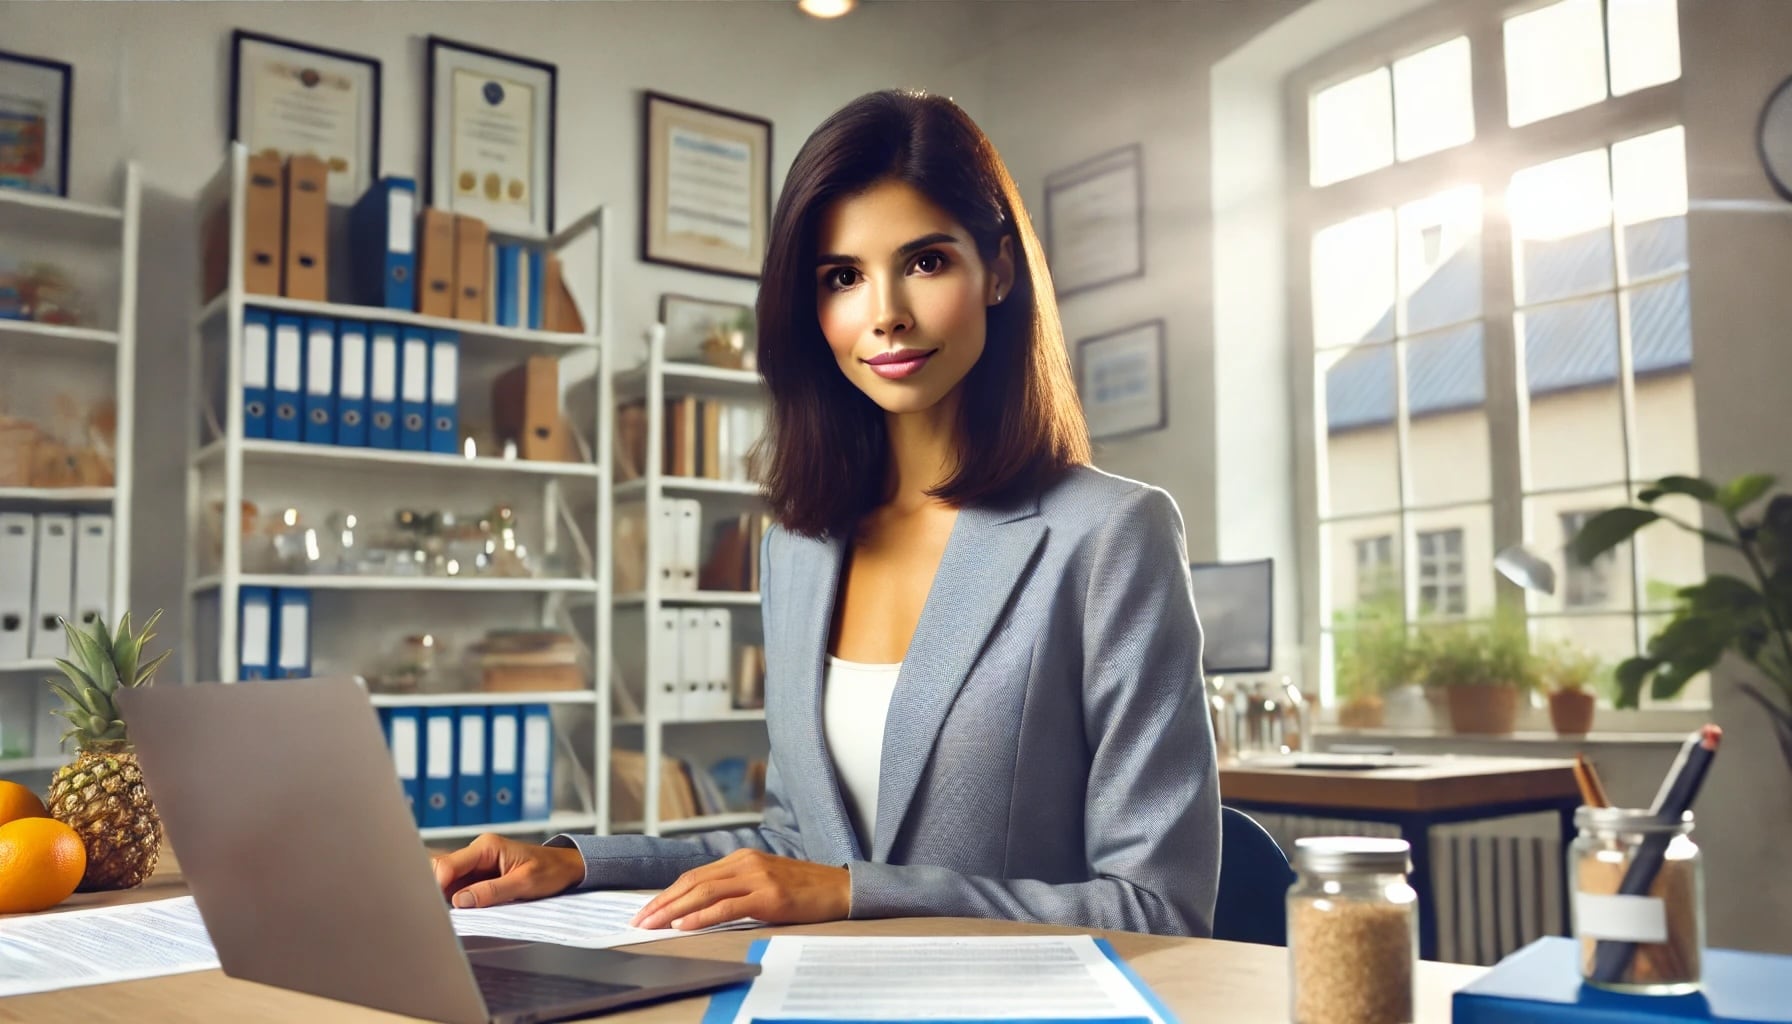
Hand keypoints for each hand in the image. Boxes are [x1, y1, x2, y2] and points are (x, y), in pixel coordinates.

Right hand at [432, 834, 586, 908]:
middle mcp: (477, 853)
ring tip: (450, 915)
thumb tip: (460, 901)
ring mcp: (476, 866)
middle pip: (442, 871)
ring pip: (447, 881)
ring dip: (445, 898)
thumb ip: (491, 891)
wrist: (565, 868)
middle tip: (439, 913)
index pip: (448, 864)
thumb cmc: (550, 870)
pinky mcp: (478, 878)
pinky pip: (459, 888)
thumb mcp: (524, 883)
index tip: (438, 907)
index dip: (438, 885)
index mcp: (486, 847)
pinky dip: (456, 900)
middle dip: (436, 891)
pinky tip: (459, 912)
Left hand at [629, 849, 849, 930]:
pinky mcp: (769, 896)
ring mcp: (757, 877)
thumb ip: (736, 887)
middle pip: (692, 882)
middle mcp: (745, 863)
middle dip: (661, 903)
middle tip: (638, 920)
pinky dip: (701, 916)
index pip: (693, 876)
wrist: (841, 889)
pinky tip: (684, 926)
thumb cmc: (804, 890)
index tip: (645, 910)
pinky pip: (726, 906)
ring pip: (703, 893)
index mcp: (742, 859)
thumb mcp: (765, 881)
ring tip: (652, 924)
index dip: (666, 894)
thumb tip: (699, 907)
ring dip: (673, 911)